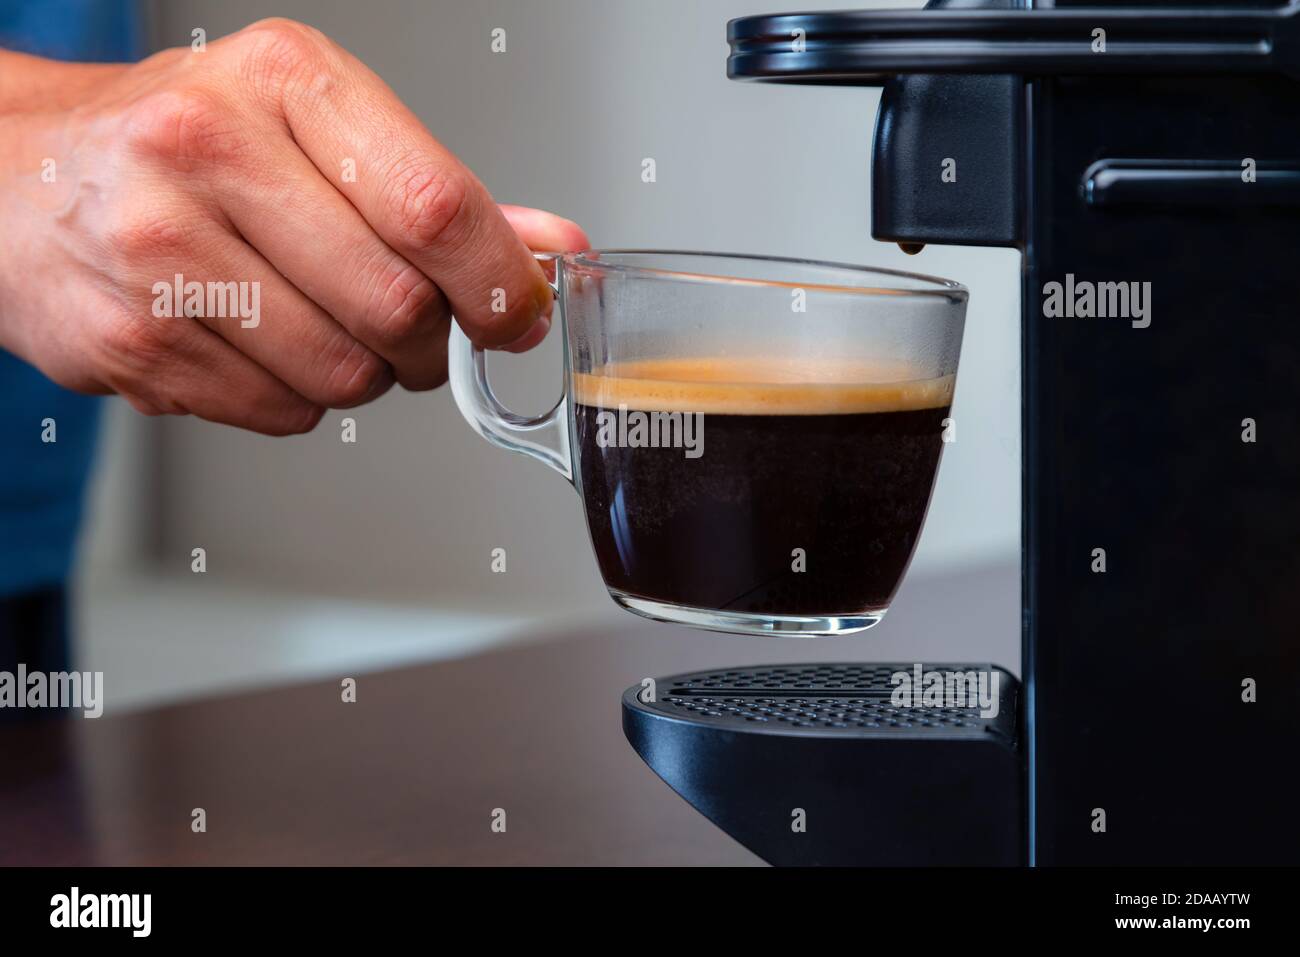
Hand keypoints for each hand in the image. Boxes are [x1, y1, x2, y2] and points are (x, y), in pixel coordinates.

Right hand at [0, 19, 587, 433]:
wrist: (17, 176)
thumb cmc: (184, 144)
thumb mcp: (317, 129)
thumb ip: (440, 196)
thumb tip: (554, 250)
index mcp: (282, 80)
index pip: (435, 206)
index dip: (498, 281)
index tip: (516, 311)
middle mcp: (207, 149)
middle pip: (398, 306)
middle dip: (430, 340)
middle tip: (413, 325)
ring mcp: (158, 250)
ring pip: (344, 375)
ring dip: (363, 372)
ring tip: (315, 320)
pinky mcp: (131, 341)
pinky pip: (280, 413)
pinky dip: (295, 397)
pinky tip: (255, 342)